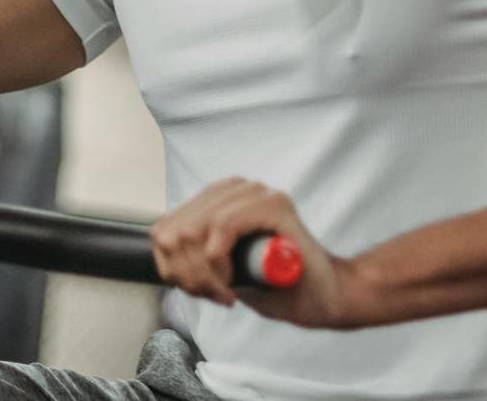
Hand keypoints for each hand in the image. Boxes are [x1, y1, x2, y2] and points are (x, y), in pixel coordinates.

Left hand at [150, 178, 368, 329]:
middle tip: (214, 295)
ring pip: (195, 229)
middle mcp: (237, 189)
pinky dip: (218, 260)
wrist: (322, 296)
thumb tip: (164, 252)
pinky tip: (232, 282)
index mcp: (219, 200)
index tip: (198, 291)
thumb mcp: (221, 270)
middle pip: (177, 230)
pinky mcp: (275, 205)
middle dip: (186, 275)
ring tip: (224, 292)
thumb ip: (194, 254)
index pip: (165, 228)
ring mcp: (257, 193)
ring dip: (203, 273)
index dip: (172, 268)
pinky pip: (223, 225)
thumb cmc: (275, 285)